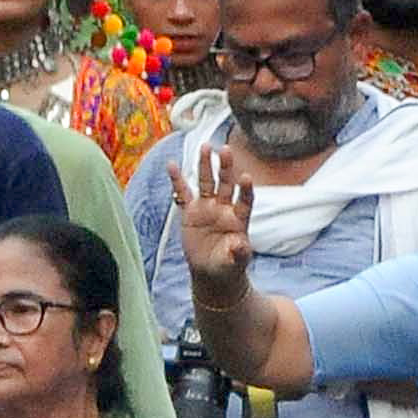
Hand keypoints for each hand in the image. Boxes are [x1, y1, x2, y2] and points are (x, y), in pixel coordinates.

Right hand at [175, 143, 256, 285]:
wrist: (212, 271)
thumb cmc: (228, 265)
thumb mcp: (235, 261)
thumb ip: (237, 252)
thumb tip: (239, 246)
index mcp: (239, 219)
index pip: (244, 200)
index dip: (245, 190)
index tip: (246, 178)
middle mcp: (224, 208)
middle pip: (226, 183)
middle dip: (225, 167)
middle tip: (225, 150)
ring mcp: (207, 207)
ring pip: (206, 182)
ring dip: (205, 165)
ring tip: (205, 146)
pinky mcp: (190, 212)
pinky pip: (183, 194)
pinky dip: (177, 180)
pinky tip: (172, 165)